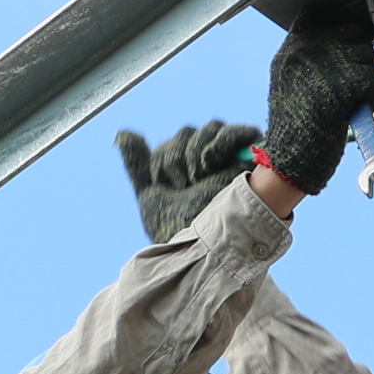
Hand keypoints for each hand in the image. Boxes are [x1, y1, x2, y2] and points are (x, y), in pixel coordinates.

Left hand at [115, 119, 258, 242]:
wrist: (202, 246)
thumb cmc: (178, 226)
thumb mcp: (151, 194)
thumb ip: (139, 165)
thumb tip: (123, 133)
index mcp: (186, 167)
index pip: (170, 144)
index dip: (161, 163)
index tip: (167, 187)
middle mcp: (208, 159)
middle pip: (187, 133)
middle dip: (175, 160)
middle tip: (183, 186)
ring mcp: (230, 157)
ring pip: (209, 128)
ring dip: (194, 154)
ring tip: (197, 181)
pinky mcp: (250, 157)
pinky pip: (233, 132)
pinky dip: (217, 144)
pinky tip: (209, 167)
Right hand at [260, 11, 373, 199]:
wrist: (289, 162)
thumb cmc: (296, 128)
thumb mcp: (291, 82)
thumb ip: (313, 57)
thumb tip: (352, 38)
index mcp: (291, 48)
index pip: (320, 12)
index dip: (341, 20)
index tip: (349, 38)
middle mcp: (305, 50)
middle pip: (352, 31)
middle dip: (360, 55)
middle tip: (352, 82)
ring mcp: (324, 65)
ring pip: (366, 55)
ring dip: (367, 79)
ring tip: (350, 101)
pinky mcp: (343, 84)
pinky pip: (372, 80)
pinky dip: (372, 98)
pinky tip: (358, 110)